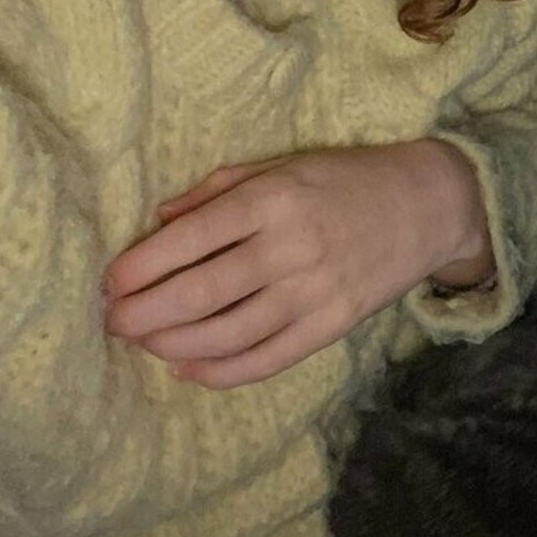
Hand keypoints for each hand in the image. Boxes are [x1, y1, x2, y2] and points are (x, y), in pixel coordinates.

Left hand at [104, 141, 492, 388]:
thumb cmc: (345, 178)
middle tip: (112, 322)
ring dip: (174, 345)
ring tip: (145, 343)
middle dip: (145, 313)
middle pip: (201, 292)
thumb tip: (160, 222)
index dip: (142, 265)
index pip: (191, 239)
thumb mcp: (283, 165)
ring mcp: (314, 290)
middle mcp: (290, 246)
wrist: (426, 204)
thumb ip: (220, 190)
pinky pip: (267, 358)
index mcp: (273, 198)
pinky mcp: (333, 324)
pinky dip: (221, 372)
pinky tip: (188, 369)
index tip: (111, 281)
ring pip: (228, 334)